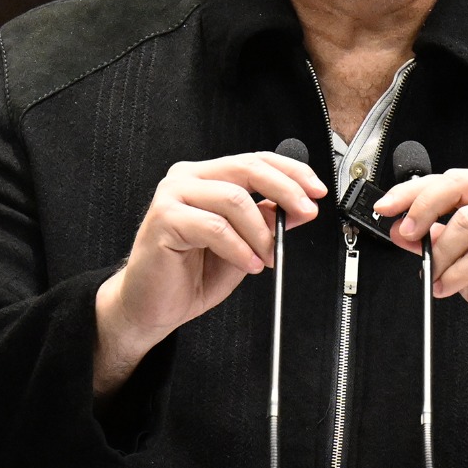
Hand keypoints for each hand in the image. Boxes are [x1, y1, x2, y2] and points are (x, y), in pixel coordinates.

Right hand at [95, 151, 325, 392]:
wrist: (151, 306)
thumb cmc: (190, 274)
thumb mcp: (243, 244)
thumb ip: (265, 221)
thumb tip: (298, 207)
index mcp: (207, 177)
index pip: (256, 161)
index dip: (291, 172)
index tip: (316, 190)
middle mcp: (188, 178)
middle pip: (248, 169)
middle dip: (286, 190)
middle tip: (305, 213)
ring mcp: (173, 195)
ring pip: (234, 198)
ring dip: (261, 232)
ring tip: (267, 256)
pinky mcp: (163, 218)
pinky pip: (214, 227)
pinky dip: (239, 247)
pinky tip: (249, 263)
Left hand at [374, 169, 467, 339]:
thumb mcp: (463, 262)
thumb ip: (436, 243)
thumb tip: (402, 232)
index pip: (447, 181)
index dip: (412, 192)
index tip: (386, 207)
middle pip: (456, 185)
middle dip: (423, 207)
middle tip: (406, 233)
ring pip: (466, 221)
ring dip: (441, 253)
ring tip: (434, 275)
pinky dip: (458, 273)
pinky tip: (448, 286)